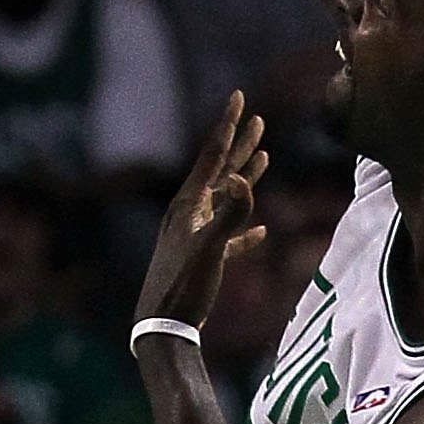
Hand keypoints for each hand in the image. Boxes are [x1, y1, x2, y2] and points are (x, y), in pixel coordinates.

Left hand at [137, 96, 269, 340]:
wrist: (161, 327)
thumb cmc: (182, 288)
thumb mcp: (208, 249)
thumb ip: (229, 216)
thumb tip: (244, 181)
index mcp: (188, 204)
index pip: (213, 156)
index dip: (229, 126)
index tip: (240, 97)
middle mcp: (189, 213)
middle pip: (220, 171)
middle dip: (240, 144)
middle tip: (256, 118)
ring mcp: (195, 236)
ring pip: (225, 199)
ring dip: (245, 178)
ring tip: (263, 157)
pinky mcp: (203, 259)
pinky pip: (229, 236)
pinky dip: (245, 228)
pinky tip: (260, 230)